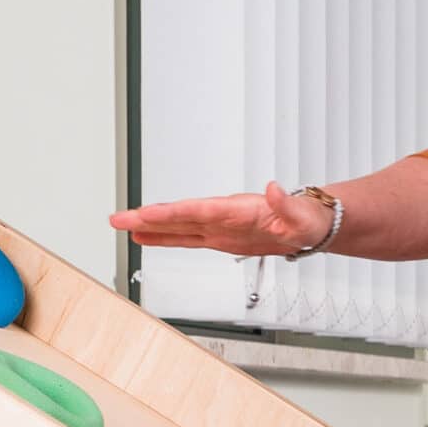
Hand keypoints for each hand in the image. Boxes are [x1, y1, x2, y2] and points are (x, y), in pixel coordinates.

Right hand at [110, 180, 332, 256]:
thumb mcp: (301, 215)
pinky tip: (147, 238)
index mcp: (238, 210)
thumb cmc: (306, 219)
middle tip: (118, 218)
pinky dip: (166, 238)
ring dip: (150, 228)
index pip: (199, 211)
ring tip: (122, 226)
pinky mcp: (220, 238)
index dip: (173, 213)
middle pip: (179, 216)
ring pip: (178, 226)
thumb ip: (287, 204)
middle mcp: (223, 216)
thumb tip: (275, 188)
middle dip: (148, 217)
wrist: (309, 225)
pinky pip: (187, 238)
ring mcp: (219, 227)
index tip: (147, 214)